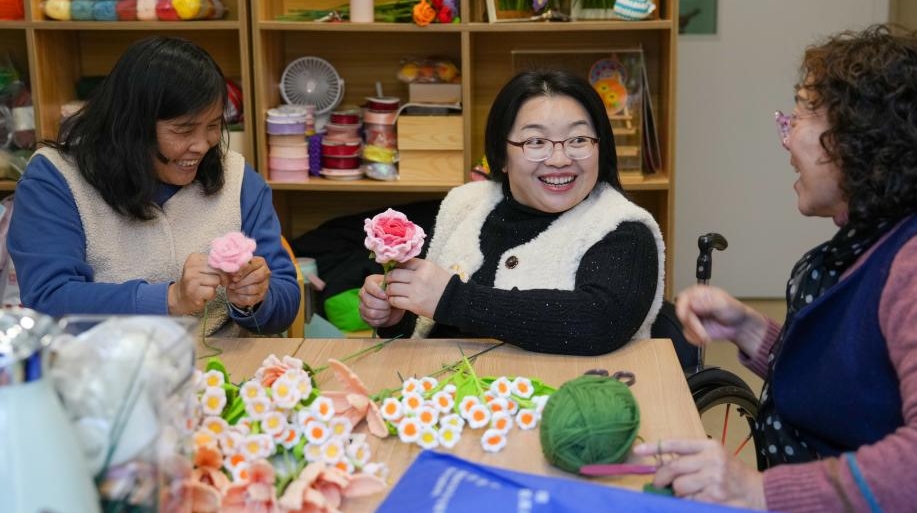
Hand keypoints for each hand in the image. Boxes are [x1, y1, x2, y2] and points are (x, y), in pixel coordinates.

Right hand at [169, 253, 222, 315]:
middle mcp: (191, 266)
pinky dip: (211, 295)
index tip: (222, 274)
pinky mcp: (193, 291)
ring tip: (206, 288)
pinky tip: (203, 295)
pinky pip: (212, 291)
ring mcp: (191, 279)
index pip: (218, 260)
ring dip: (214, 287)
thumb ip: (215, 265)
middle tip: (216, 283)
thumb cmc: (195, 283)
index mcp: (194, 258)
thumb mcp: (203, 269)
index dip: (224, 268)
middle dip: (222, 278)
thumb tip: (235, 267)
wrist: (180, 297)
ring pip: (216, 280)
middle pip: (219, 270)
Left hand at [225, 256, 270, 307]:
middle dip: (242, 280)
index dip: (241, 270)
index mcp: (260, 262)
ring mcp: (265, 285)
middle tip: (233, 281)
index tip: (233, 274)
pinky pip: (250, 298)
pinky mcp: (261, 296)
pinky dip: (240, 297)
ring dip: (240, 289)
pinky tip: (237, 293)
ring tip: (233, 287)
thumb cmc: (238, 274)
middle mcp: (266, 273)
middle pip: (256, 276)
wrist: (240, 287)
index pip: (253, 265)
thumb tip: (232, 269)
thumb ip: (235, 266)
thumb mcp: (236, 267)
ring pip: (253, 288)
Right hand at [358, 274, 404, 327]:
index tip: (386, 296)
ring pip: (371, 313)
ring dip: (383, 313)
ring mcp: (362, 306)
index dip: (378, 292)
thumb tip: (387, 293)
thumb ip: (390, 288)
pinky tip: (386, 316)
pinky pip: (372, 321)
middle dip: (383, 305)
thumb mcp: (394, 288)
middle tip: (390, 305)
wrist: (395, 306)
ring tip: (389, 311)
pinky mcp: (364, 317)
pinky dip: (382, 320)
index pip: (369, 287)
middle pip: (370, 302)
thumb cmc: (394, 294)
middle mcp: (363, 293)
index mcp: (369, 282)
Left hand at [383, 258, 452, 318]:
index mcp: (424, 266)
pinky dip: (392, 300)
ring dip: (390, 290)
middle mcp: (418, 277)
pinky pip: (395, 300)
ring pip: (392, 288)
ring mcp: (415, 291)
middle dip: (389, 278)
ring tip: (393, 291)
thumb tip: (399, 266)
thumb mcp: (433, 269)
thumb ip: (417, 266)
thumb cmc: (444, 285)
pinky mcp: (413, 304)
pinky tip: (396, 299)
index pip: (403, 262)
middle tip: (389, 281)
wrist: (454, 302)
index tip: (395, 271)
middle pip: (394, 274)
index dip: (396, 267)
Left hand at [633, 439, 765, 509]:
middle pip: (673, 468)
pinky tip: (697, 500)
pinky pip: (689, 502)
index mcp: (710, 446)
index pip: (675, 444)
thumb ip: (692, 458)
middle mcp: (712, 460)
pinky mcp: (715, 498)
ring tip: (687, 493)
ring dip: (677, 493)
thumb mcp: (716, 457)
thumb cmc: (733, 474)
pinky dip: (687, 503)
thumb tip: (661, 466)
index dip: (654, 447)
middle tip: (659, 484)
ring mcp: (714, 480)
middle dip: (661, 478)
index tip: (638, 451)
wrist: (761, 492)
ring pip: (679, 487)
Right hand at [675, 285, 768, 355]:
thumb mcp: (723, 304)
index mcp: (697, 293)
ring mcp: (692, 316)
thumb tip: (693, 303)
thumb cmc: (733, 310)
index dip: (684, 310)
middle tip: (703, 334)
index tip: (690, 319)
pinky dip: (695, 339)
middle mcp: (692, 303)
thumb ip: (708, 303)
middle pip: (682, 315)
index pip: (683, 299)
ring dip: (696, 334)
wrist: (738, 325)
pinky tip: (705, 338)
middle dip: (693, 326)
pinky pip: (688, 335)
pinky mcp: (693, 327)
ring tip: (707, 337)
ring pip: (685, 326)